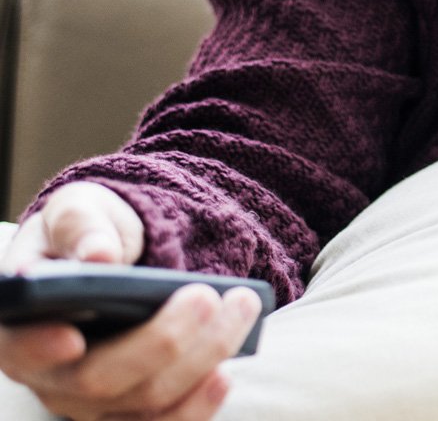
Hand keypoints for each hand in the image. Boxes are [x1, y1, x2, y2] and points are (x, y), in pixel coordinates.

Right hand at [0, 184, 257, 419]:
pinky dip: (198, 403)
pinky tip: (225, 373)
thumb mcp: (78, 212)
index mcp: (20, 328)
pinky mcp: (134, 410)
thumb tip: (98, 254)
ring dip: (199, 360)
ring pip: (144, 403)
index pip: (21, 349)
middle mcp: (51, 377)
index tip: (72, 338)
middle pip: (99, 381)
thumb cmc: (86, 236)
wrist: (118, 258)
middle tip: (206, 295)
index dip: (41, 349)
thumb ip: (80, 226)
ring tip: (239, 310)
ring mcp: (93, 402)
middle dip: (160, 341)